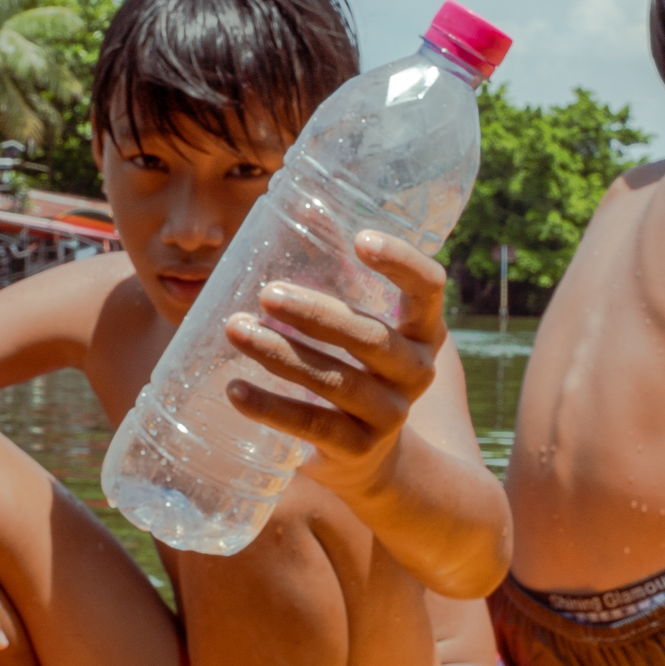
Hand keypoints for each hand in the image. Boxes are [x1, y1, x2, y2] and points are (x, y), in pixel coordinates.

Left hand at [223, 230, 444, 493]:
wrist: (372, 460)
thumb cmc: (356, 367)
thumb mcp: (359, 320)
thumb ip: (337, 270)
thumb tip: (303, 205)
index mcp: (423, 330)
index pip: (429, 288)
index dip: (402, 262)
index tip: (361, 239)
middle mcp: (416, 371)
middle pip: (369, 338)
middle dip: (314, 314)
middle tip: (266, 295)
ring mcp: (390, 414)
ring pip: (335, 381)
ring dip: (280, 354)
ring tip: (236, 330)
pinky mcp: (358, 449)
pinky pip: (313, 427)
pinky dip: (271, 407)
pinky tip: (235, 389)